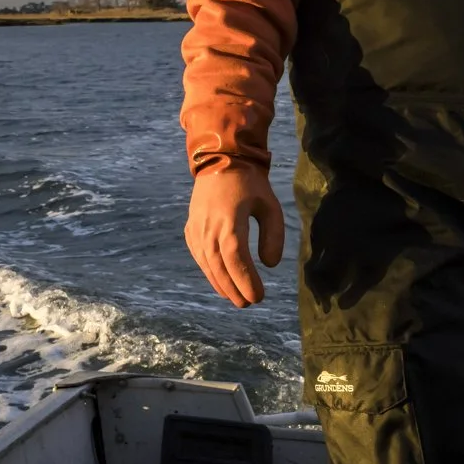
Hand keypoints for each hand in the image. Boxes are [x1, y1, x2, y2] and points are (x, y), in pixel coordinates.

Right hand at [185, 166, 285, 306]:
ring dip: (220, 284)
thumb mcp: (270, 206)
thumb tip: (270, 265)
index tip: (259, 296)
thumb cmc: (250, 183)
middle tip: (248, 303)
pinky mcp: (190, 228)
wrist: (219, 160)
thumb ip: (273, 235)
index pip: (236, 257)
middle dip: (234, 288)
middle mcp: (208, 227)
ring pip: (206, 263)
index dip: (246, 279)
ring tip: (235, 298)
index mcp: (229, 220)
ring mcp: (196, 228)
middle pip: (219, 266)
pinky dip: (208, 272)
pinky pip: (198, 255)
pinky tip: (219, 281)